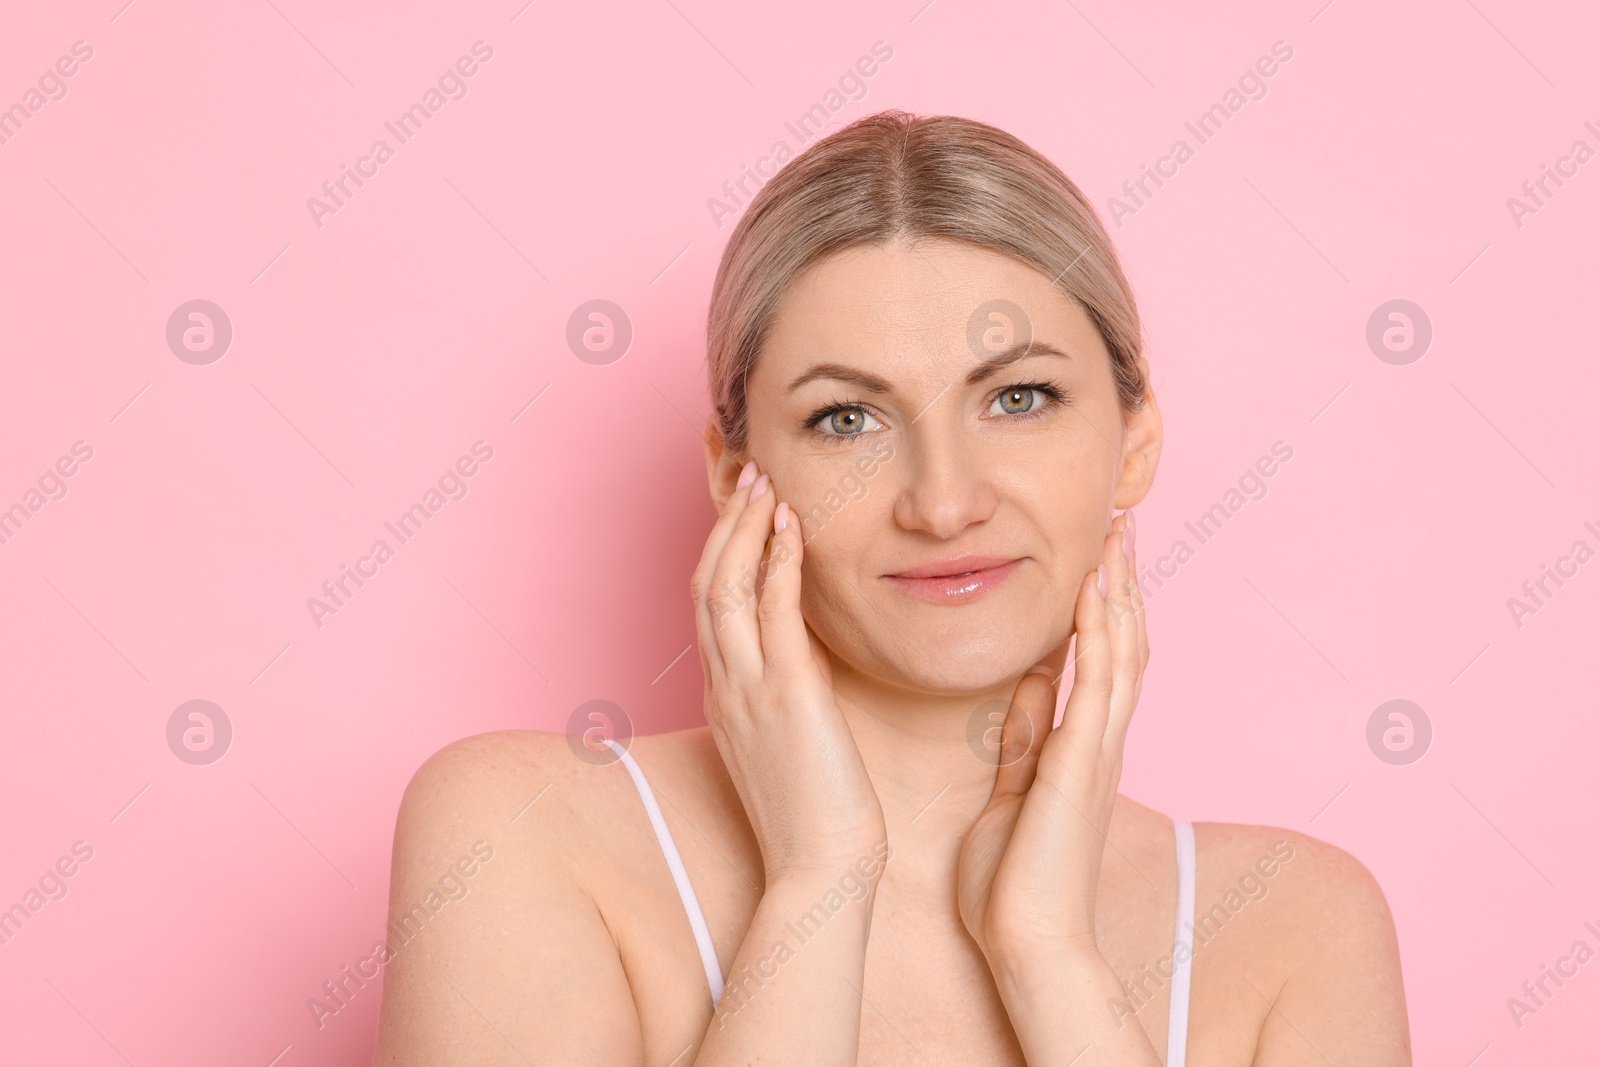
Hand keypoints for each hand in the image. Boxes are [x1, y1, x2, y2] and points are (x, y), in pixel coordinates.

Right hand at [691, 460, 887, 882]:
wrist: (820, 870)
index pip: (709, 606)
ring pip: (727, 586)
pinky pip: (772, 610)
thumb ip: (785, 697)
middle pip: (707, 583)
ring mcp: (748, 688)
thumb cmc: (815, 816)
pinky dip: (778, 560)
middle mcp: (724, 685)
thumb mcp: (788, 745)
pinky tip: (793, 526)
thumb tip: (804, 662)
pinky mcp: (786, 694)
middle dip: (726, 523)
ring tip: (766, 483)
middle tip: (749, 475)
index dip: (722, 550)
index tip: (743, 509)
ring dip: (745, 527)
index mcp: (723, 697)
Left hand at [955, 510, 1148, 969]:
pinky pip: (1098, 685)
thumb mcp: (1014, 791)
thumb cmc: (1014, 880)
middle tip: (1123, 523)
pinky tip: (1097, 593)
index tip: (1099, 554)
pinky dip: (1101, 634)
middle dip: (1123, 582)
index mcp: (1081, 747)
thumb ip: (1026, 737)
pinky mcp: (1083, 764)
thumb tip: (1031, 686)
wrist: (1026, 940)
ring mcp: (1098, 751)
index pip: (1101, 658)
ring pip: (1123, 653)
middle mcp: (1100, 741)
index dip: (1104, 604)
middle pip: (1124, 643)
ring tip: (1119, 536)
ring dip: (1121, 592)